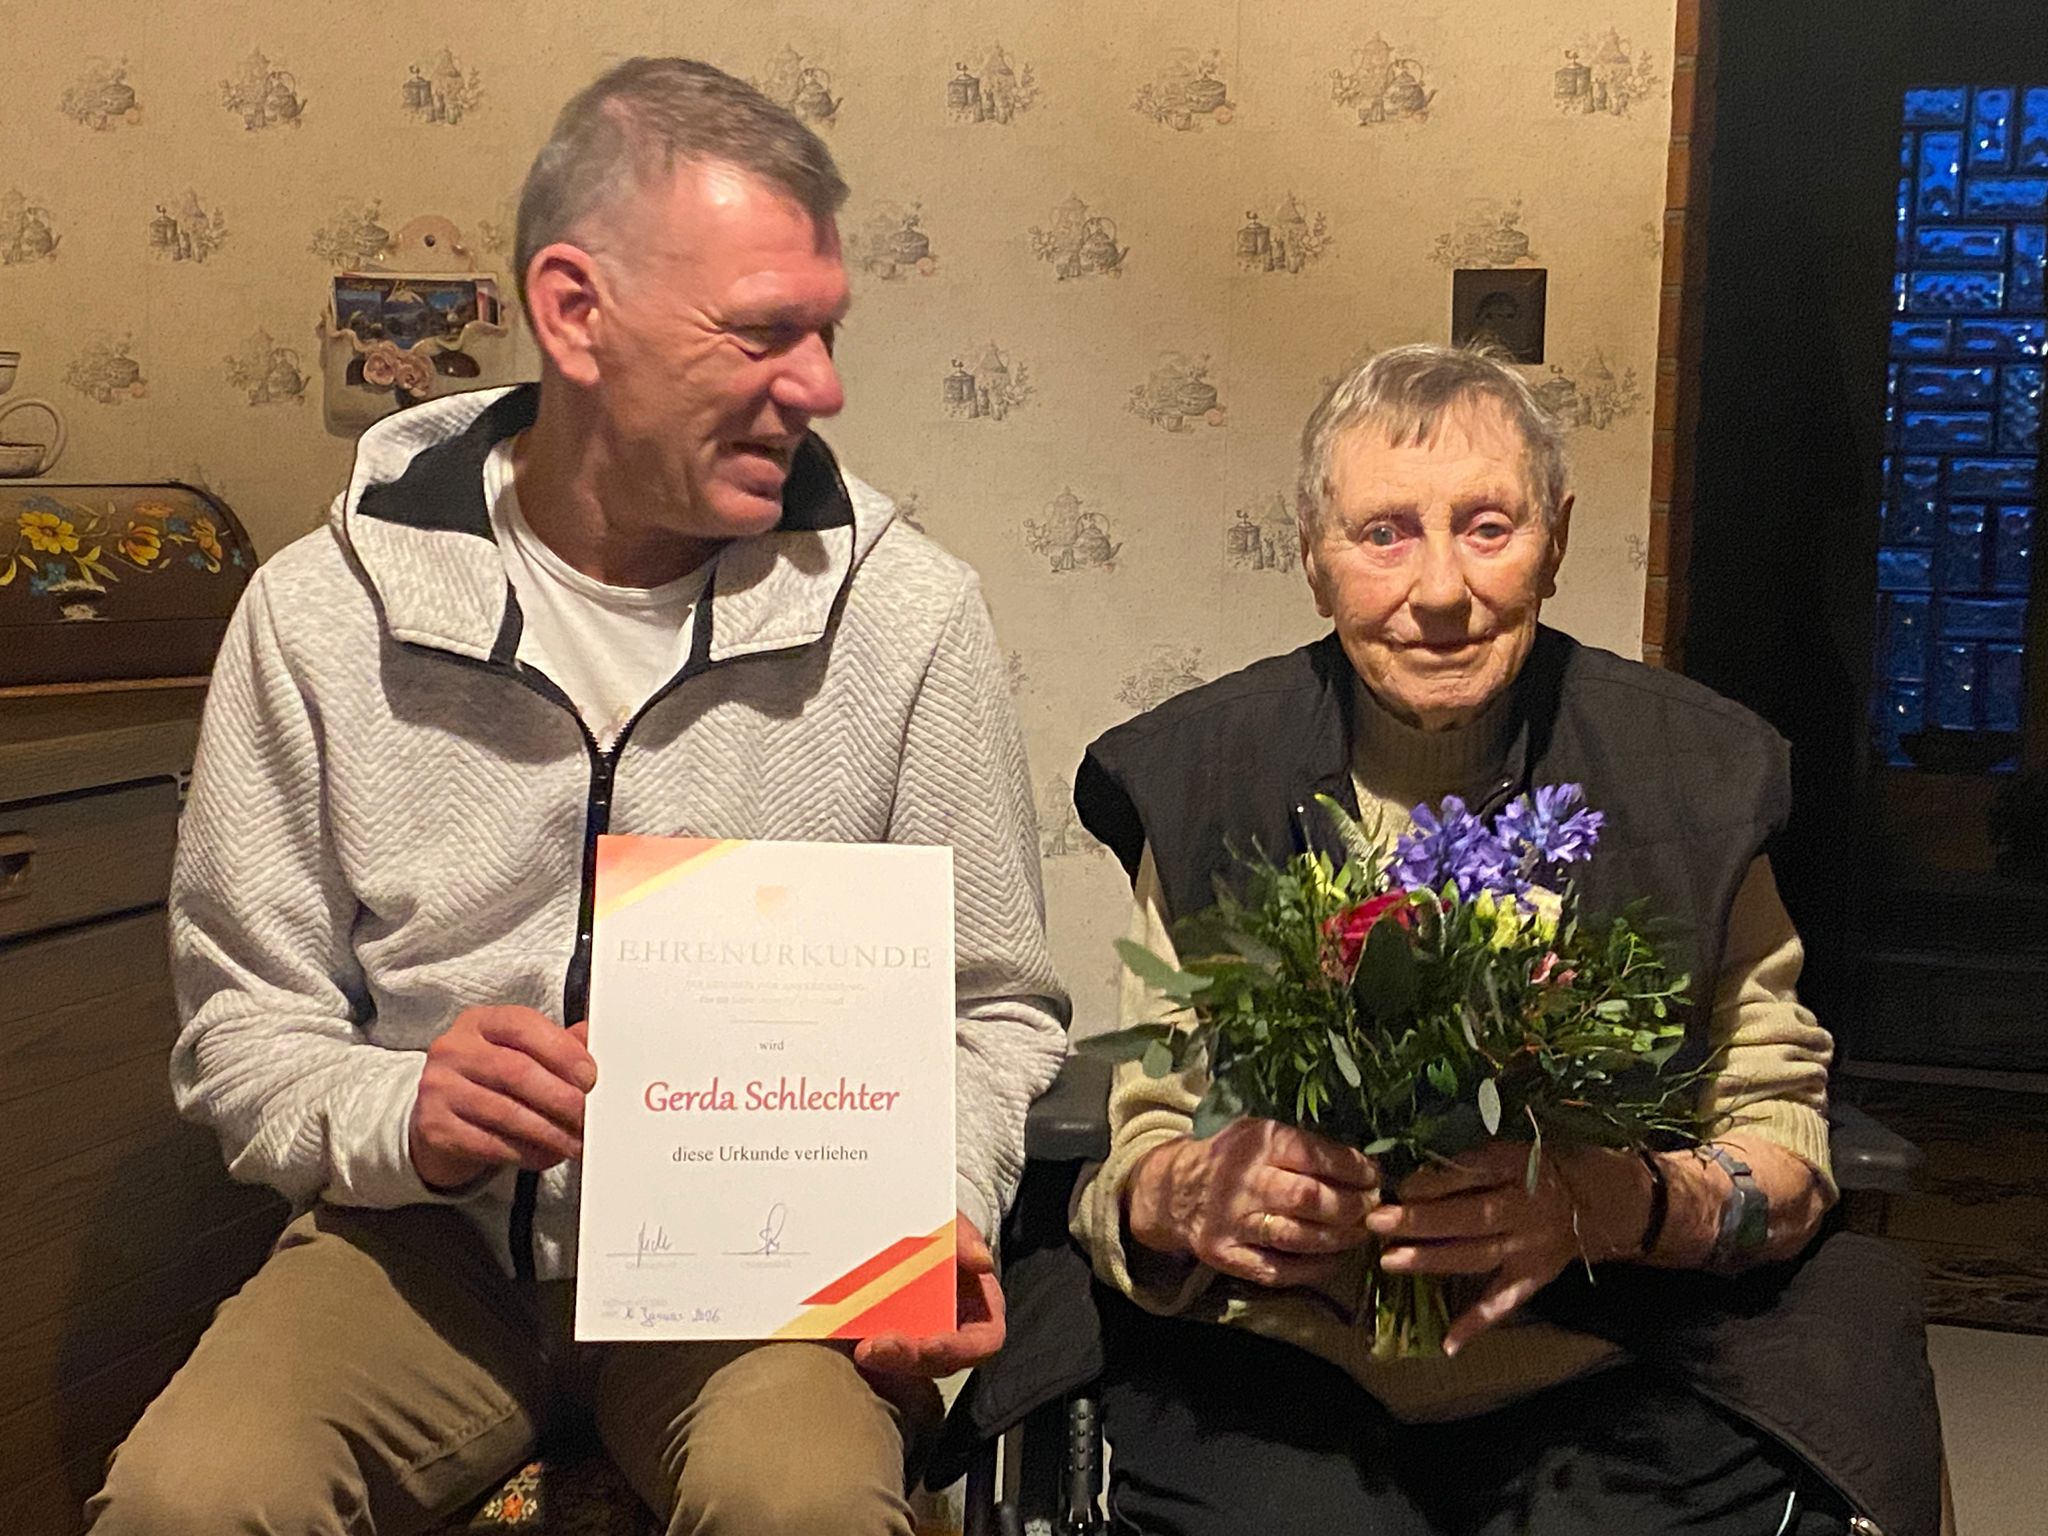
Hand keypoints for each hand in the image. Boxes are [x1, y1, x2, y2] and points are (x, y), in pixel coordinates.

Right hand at [408, 1007, 595, 1190]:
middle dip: (561, 1098)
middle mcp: (453, 1050)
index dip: (562, 1051)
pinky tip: (547, 1155)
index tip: (591, 1077)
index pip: (522, 1025)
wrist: (436, 1119)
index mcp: (479, 1022)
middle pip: (516, 1072)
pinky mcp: (435, 1128)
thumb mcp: (517, 1053)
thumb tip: (593, 1039)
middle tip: (588, 1117)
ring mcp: (439, 1088)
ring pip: (506, 1112)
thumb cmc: (488, 1082)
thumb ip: (556, 1045)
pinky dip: (527, 1152)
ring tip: (575, 1142)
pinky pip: (491, 1144)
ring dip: (550, 1132)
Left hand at [854, 1213, 1003, 1376]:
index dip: (960, 1348)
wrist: (899, 1228)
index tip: (932, 1344)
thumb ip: (965, 1238)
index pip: (984, 1341)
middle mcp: (952, 1331)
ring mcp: (919, 1340)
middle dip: (910, 1358)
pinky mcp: (888, 1342)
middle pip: (939, 1361)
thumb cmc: (936, 1230)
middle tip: (877, 1347)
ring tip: (862, 1348)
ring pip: (909, 1367)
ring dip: (886, 1361)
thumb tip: (981, 1260)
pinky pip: (882, 1359)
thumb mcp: (950, 1224)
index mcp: (979, 1308)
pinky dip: (868, 1353)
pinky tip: (848, 1342)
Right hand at [1125, 1118, 1381, 1289]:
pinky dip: (1313, 1268)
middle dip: (1351, 1205)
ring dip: (1338, 1238)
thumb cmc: (1230, 1156)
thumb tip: (1360, 1163)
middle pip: (1309, 1198)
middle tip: (1373, 1208)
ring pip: (1298, 1237)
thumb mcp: (1258, 1132)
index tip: (1375, 1175)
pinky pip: (1278, 1269)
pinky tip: (1335, 1259)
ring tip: (1360, 1232)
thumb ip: (1300, 1145)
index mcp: (1256, 1143)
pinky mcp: (1228, 1255)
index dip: (1352, 1168)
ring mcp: (1234, 1223)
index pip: (1313, 1155)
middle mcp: (1245, 1183)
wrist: (1173, 1190)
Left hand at [1367, 1141, 1644, 1353]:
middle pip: (1468, 1217)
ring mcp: (1532, 1248)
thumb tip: (1414, 1170)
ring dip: (1432, 1260)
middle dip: (1419, 1221)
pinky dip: (1476, 1323)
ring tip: (1390, 1261)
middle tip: (1376, 1222)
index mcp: (1520, 1167)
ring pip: (1477, 1256)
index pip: (1471, 1174)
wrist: (1614, 1199)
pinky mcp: (1537, 1277)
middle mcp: (1526, 1209)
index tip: (1398, 1185)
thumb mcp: (1518, 1145)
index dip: (1433, 1181)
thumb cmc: (1553, 1162)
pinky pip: (1504, 1302)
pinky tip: (1446, 1342)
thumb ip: (1473, 1159)